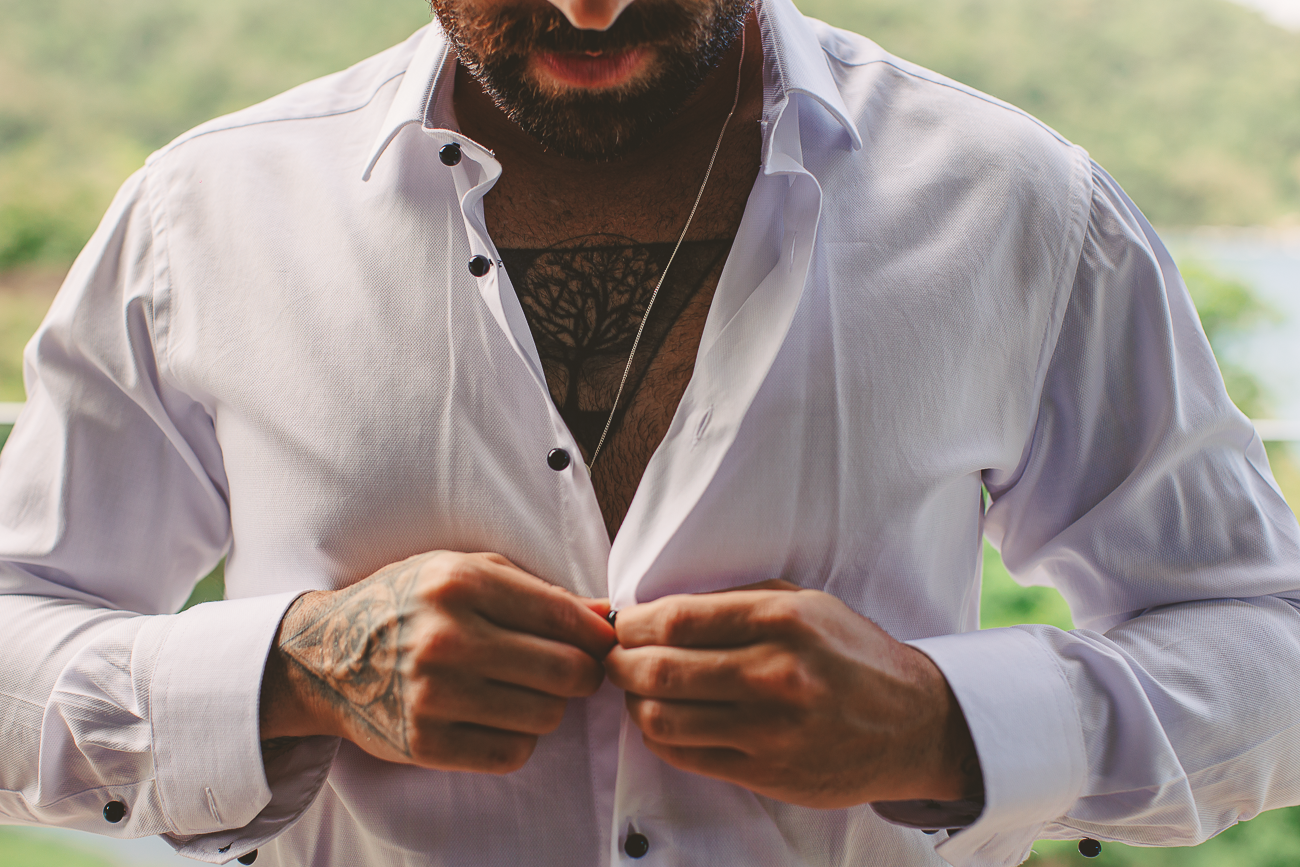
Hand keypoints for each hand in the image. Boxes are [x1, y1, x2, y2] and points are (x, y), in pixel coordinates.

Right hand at [260, 551, 615, 773]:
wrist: (325, 656)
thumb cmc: (407, 604)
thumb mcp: (465, 571)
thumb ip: (538, 591)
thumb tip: (606, 617)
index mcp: (461, 583)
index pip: (564, 618)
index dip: (597, 636)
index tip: (602, 643)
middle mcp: (447, 638)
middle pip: (565, 672)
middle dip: (582, 674)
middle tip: (572, 671)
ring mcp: (433, 695)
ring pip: (545, 716)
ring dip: (548, 707)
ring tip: (524, 690)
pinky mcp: (425, 743)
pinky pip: (512, 753)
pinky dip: (519, 739)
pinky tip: (500, 717)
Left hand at [604, 581, 981, 807]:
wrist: (915, 724)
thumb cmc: (852, 655)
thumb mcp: (805, 604)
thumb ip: (735, 601)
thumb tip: (659, 607)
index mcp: (782, 621)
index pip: (676, 619)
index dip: (632, 622)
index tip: (621, 623)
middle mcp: (775, 674)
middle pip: (659, 670)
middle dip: (620, 662)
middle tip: (615, 656)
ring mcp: (770, 731)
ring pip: (662, 719)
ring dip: (633, 703)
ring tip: (636, 689)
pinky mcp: (767, 772)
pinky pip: (686, 756)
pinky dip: (659, 736)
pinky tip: (664, 720)